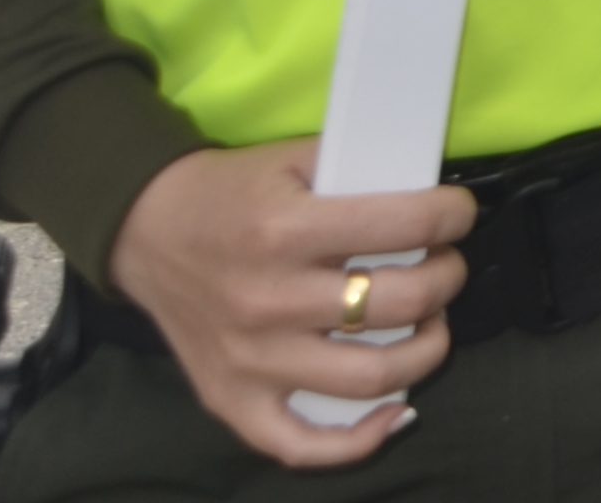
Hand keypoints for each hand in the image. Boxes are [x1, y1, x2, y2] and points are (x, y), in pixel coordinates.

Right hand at [106, 140, 474, 464]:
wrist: (143, 231)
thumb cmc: (228, 194)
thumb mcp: (293, 157)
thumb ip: (360, 170)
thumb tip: (431, 188)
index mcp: (284, 230)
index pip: (405, 226)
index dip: (452, 216)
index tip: (458, 214)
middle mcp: (267, 301)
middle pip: (399, 303)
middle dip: (446, 278)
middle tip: (444, 264)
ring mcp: (249, 360)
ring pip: (369, 376)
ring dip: (425, 349)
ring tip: (429, 322)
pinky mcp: (230, 399)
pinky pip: (299, 443)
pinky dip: (358, 439)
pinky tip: (395, 410)